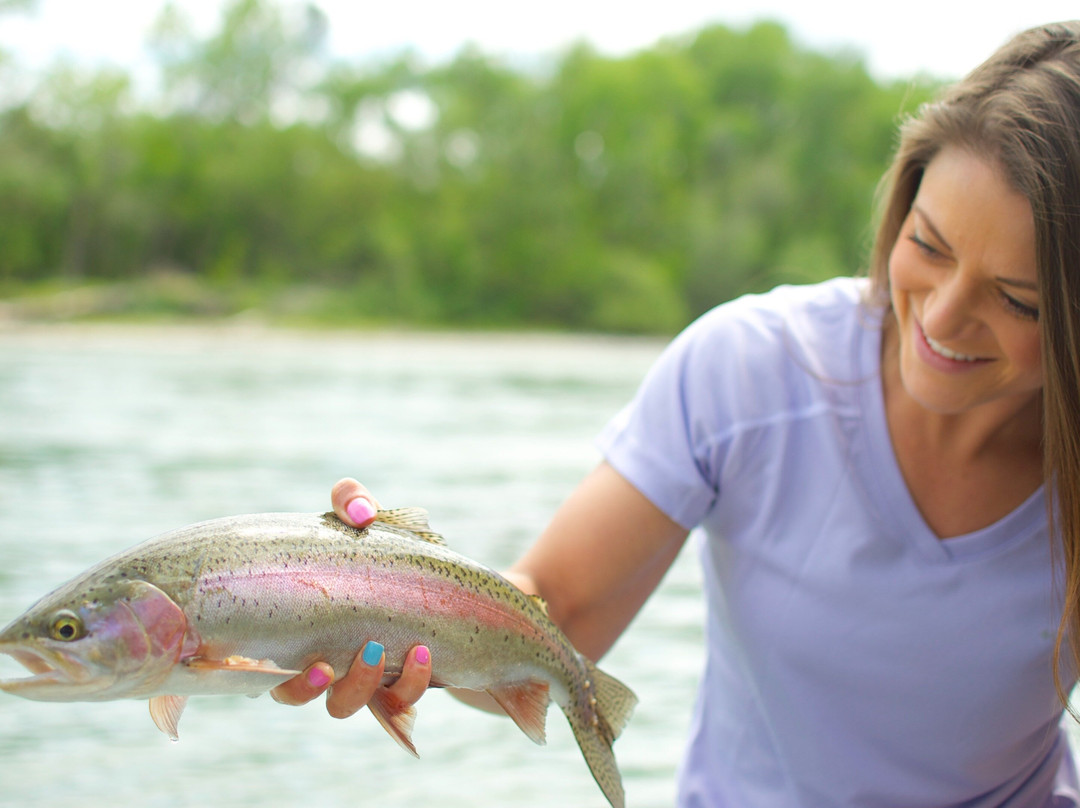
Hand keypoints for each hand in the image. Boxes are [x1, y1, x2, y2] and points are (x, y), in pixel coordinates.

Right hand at [270, 479, 433, 721]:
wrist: (434, 577)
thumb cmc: (376, 545)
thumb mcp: (361, 518)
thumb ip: (352, 502)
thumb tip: (361, 515)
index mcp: (292, 623)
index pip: (254, 658)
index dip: (247, 668)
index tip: (270, 657)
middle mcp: (317, 658)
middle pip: (291, 694)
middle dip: (304, 688)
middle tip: (326, 666)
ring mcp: (357, 674)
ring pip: (342, 705)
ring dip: (359, 687)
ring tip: (376, 651)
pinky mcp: (397, 683)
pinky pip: (398, 700)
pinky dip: (409, 683)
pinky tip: (422, 655)